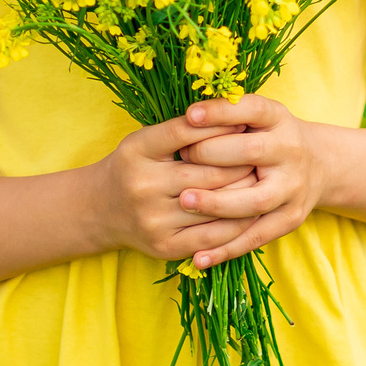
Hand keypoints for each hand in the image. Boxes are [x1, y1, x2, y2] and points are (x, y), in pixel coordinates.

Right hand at [92, 115, 261, 264]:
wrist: (100, 209)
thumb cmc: (134, 166)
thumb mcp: (147, 139)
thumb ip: (184, 131)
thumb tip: (237, 119)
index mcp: (138, 150)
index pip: (188, 131)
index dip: (222, 124)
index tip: (247, 121)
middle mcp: (143, 184)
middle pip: (209, 171)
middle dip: (243, 162)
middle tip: (265, 155)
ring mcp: (154, 219)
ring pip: (216, 204)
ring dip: (246, 193)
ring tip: (264, 181)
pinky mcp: (165, 246)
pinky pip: (213, 235)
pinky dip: (237, 224)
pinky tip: (252, 211)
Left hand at [174, 94, 325, 269]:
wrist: (319, 164)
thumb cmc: (269, 135)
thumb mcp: (256, 116)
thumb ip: (226, 115)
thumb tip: (182, 120)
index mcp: (278, 118)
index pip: (252, 108)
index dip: (220, 112)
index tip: (189, 116)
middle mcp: (290, 150)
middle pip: (252, 152)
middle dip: (212, 155)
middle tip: (180, 159)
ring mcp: (292, 188)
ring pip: (254, 201)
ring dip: (217, 203)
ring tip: (184, 201)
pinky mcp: (290, 219)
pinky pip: (255, 236)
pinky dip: (226, 249)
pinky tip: (198, 257)